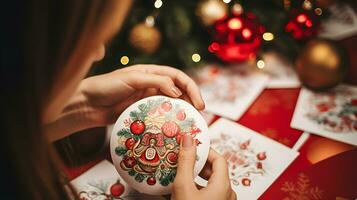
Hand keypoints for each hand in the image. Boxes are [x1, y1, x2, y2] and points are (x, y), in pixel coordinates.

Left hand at [44, 64, 204, 140]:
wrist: (87, 104)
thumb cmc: (106, 86)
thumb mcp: (132, 78)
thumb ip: (156, 81)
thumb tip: (177, 92)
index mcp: (151, 72)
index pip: (178, 77)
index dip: (191, 88)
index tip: (199, 103)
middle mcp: (152, 85)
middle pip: (178, 91)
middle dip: (191, 101)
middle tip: (199, 115)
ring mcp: (148, 100)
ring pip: (171, 105)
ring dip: (182, 112)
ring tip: (190, 123)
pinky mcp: (142, 113)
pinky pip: (160, 116)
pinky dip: (169, 121)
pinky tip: (174, 128)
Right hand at [172, 135, 235, 199]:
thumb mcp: (184, 187)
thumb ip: (186, 162)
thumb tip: (188, 141)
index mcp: (223, 185)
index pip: (218, 158)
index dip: (203, 150)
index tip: (190, 145)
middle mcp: (227, 194)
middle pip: (214, 171)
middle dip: (197, 164)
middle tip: (182, 159)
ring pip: (210, 183)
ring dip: (195, 177)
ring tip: (179, 174)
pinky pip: (208, 193)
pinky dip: (196, 188)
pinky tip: (183, 190)